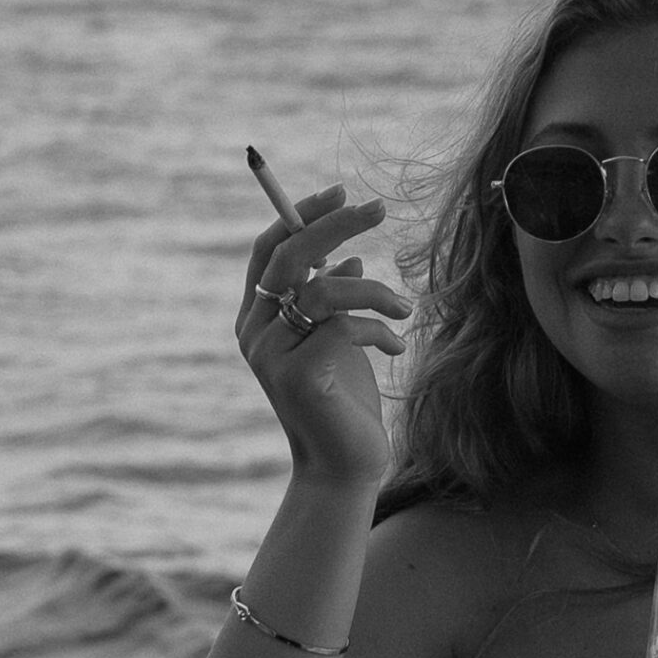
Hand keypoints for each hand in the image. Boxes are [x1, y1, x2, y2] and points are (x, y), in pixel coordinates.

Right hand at [238, 183, 408, 485]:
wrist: (343, 465)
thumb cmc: (343, 400)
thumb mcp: (339, 340)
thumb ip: (331, 298)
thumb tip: (347, 256)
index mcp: (257, 317)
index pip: (269, 248)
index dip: (302, 213)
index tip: (342, 192)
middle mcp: (254, 332)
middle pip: (288, 256)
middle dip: (335, 224)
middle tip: (379, 209)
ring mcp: (270, 355)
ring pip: (320, 289)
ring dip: (372, 290)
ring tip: (402, 310)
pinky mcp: (296, 378)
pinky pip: (342, 327)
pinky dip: (377, 330)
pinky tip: (394, 348)